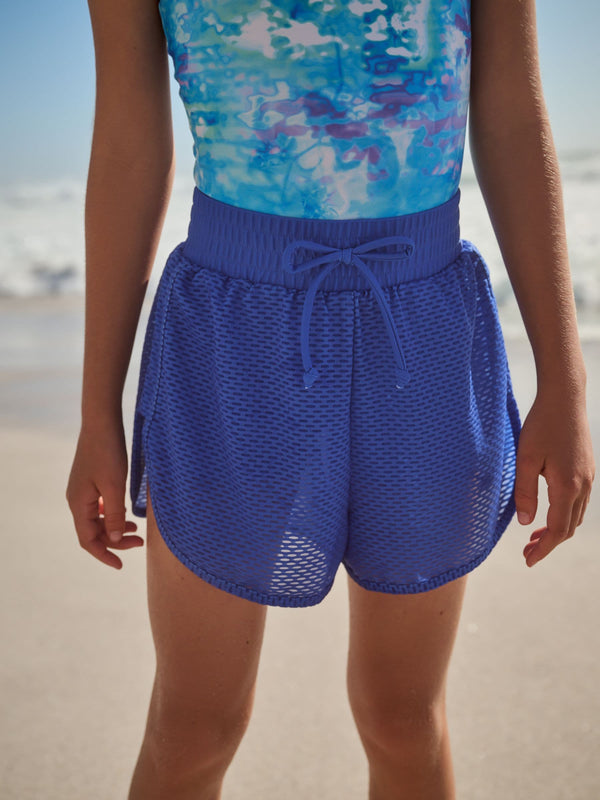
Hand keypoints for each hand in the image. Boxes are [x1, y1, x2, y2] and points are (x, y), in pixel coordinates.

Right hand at [66, 418, 143, 568]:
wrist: (101, 422)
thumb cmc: (108, 452)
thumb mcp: (114, 486)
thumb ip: (115, 514)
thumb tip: (115, 539)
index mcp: (78, 504)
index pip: (88, 540)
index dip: (104, 555)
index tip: (121, 565)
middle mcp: (76, 499)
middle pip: (93, 531)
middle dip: (115, 541)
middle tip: (139, 542)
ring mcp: (82, 490)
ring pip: (97, 519)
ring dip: (115, 527)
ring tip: (136, 531)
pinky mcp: (91, 480)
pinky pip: (99, 506)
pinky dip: (113, 514)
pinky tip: (127, 513)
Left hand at [514, 388, 594, 566]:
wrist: (565, 398)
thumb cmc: (541, 425)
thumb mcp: (525, 459)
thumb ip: (525, 492)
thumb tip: (526, 523)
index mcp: (567, 486)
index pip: (558, 530)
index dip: (543, 549)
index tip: (528, 561)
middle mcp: (583, 485)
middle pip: (569, 527)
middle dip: (548, 543)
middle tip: (527, 553)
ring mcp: (588, 476)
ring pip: (575, 515)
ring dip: (556, 529)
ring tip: (533, 536)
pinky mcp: (587, 468)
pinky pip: (579, 501)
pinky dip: (564, 514)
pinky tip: (548, 511)